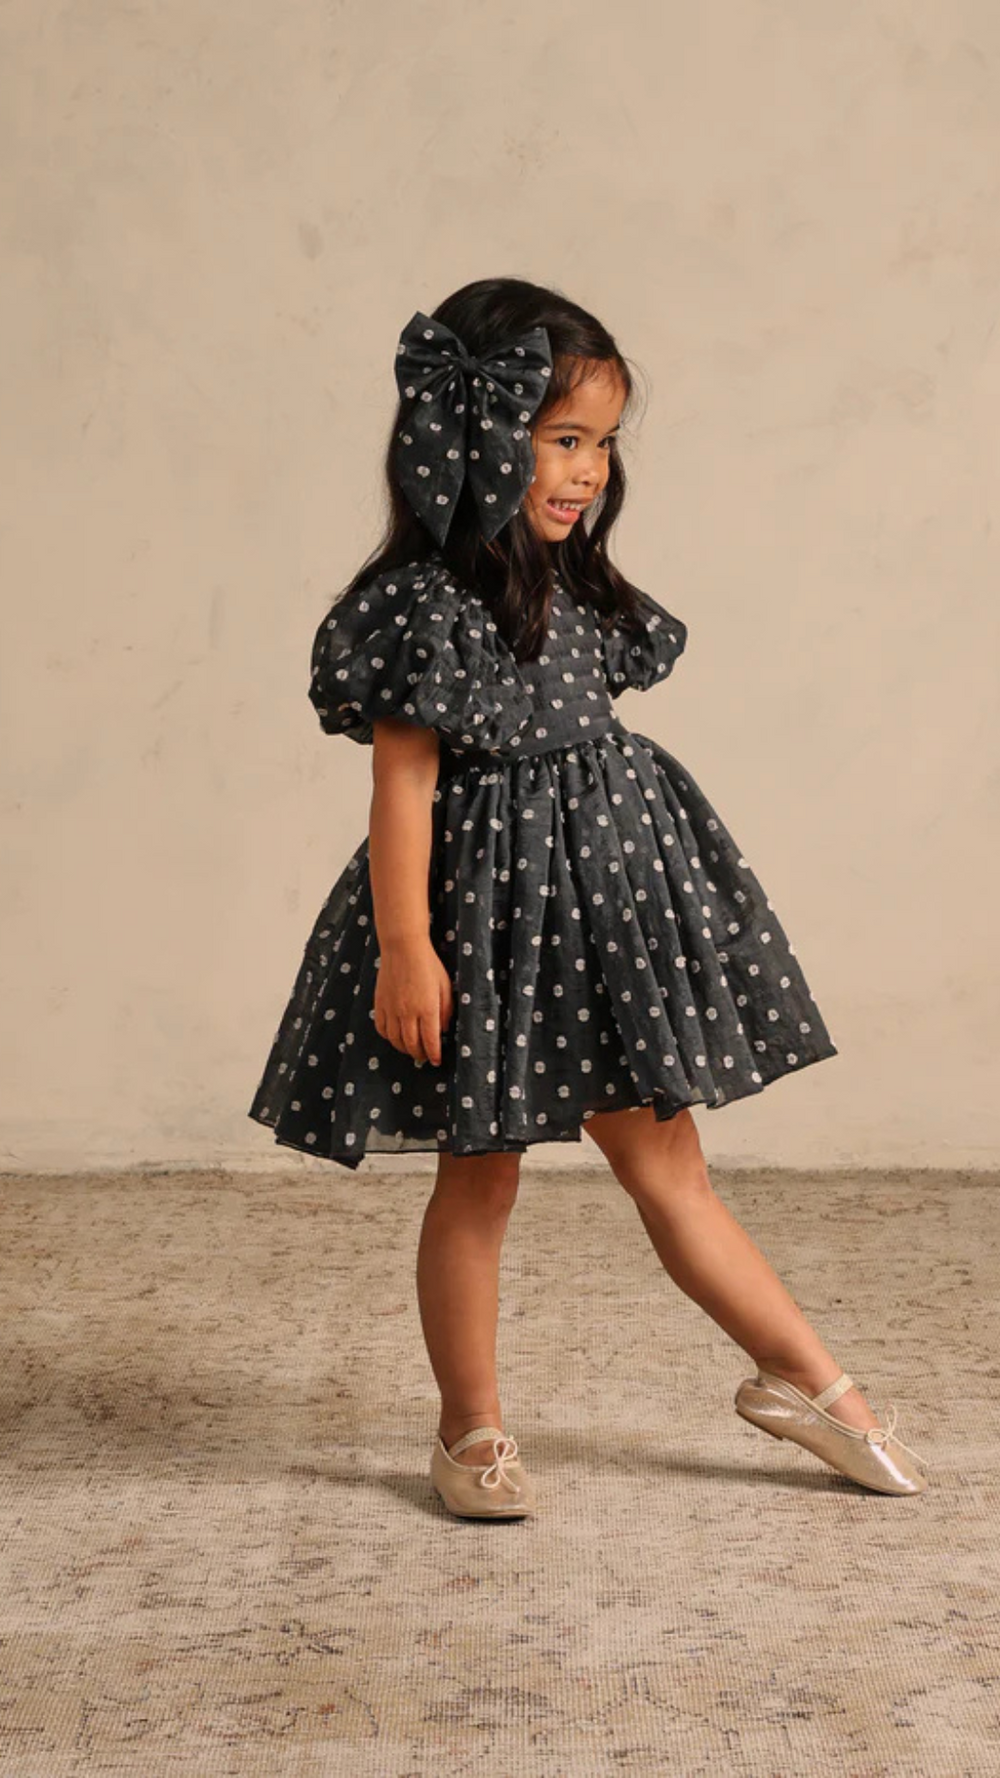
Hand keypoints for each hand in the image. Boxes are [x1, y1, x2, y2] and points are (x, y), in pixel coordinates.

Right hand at [373, 939, 453, 1065]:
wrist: (402, 947)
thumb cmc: (428, 964)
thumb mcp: (445, 986)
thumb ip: (446, 1009)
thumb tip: (444, 1028)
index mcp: (427, 1008)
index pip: (430, 1041)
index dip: (434, 1054)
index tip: (437, 1060)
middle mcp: (408, 1012)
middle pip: (412, 1044)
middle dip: (420, 1054)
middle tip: (425, 1057)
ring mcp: (392, 1009)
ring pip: (395, 1040)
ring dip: (404, 1049)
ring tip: (411, 1050)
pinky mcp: (380, 1004)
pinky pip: (382, 1028)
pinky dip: (389, 1037)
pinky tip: (395, 1037)